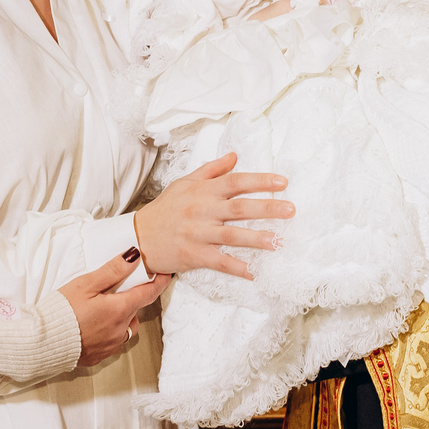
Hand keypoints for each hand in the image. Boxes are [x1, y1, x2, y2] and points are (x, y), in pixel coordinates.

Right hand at [56, 248, 170, 368]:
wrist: (41, 343)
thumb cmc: (61, 312)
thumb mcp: (86, 284)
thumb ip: (112, 271)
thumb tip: (134, 257)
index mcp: (119, 310)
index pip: (149, 293)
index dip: (159, 281)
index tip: (165, 273)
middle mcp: (120, 329)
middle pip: (136, 311)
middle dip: (132, 300)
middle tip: (117, 290)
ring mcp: (110, 345)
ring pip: (126, 328)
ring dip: (122, 318)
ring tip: (103, 309)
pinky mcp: (99, 356)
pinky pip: (113, 342)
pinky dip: (109, 332)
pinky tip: (93, 326)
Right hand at [132, 152, 293, 279]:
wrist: (138, 237)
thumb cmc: (165, 209)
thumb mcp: (184, 183)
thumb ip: (211, 170)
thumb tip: (234, 156)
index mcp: (202, 192)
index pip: (235, 181)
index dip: (260, 181)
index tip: (283, 182)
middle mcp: (202, 211)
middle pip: (239, 208)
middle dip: (267, 208)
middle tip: (291, 209)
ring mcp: (198, 234)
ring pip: (232, 235)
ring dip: (257, 238)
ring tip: (279, 241)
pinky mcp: (194, 255)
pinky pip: (219, 261)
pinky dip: (237, 267)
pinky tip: (254, 272)